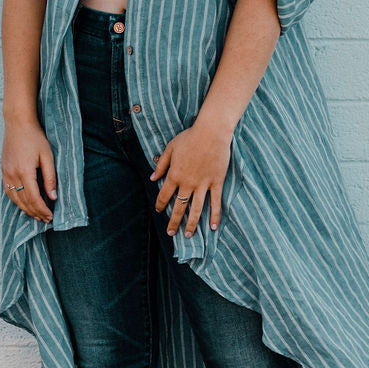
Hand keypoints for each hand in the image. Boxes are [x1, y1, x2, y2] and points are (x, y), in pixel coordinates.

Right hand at [1, 119, 56, 221]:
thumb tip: (53, 197)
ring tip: (36, 215)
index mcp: (24, 172)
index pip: (34, 198)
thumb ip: (50, 178)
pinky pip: (8, 192)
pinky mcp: (3, 171)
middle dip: (35, 212)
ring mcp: (5, 174)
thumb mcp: (48, 157)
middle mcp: (12, 175)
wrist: (18, 123)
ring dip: (25, 209)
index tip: (50, 216)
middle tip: (46, 220)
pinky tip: (24, 204)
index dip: (42, 209)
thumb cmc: (35, 137)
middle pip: (24, 201)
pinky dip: (17, 201)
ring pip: (14, 199)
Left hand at [150, 122, 230, 236]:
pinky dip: (214, 215)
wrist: (211, 132)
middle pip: (179, 207)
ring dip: (191, 224)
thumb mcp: (170, 148)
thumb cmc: (189, 137)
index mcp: (174, 175)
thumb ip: (161, 165)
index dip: (160, 204)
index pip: (164, 195)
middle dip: (173, 221)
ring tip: (188, 235)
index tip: (159, 211)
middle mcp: (187, 183)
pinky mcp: (216, 182)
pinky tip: (212, 227)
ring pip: (196, 209)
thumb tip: (152, 178)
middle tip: (171, 233)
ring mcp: (203, 184)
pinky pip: (215, 202)